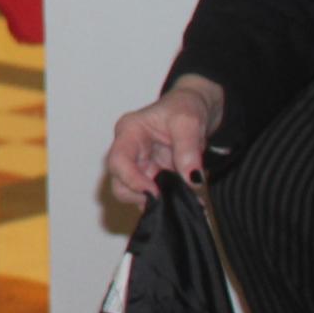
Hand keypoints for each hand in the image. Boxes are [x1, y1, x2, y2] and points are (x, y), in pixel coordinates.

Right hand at [103, 74, 223, 202]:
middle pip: (119, 184)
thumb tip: (191, 179)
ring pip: (135, 195)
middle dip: (141, 196)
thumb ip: (188, 148)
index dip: (131, 180)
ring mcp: (140, 167)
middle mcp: (129, 153)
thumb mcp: (188, 122)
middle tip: (170, 198)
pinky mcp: (153, 178)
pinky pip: (154, 198)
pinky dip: (169, 204)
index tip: (155, 192)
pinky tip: (188, 198)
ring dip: (158, 202)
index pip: (118, 161)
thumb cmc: (184, 107)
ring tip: (186, 198)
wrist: (195, 110)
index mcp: (129, 133)